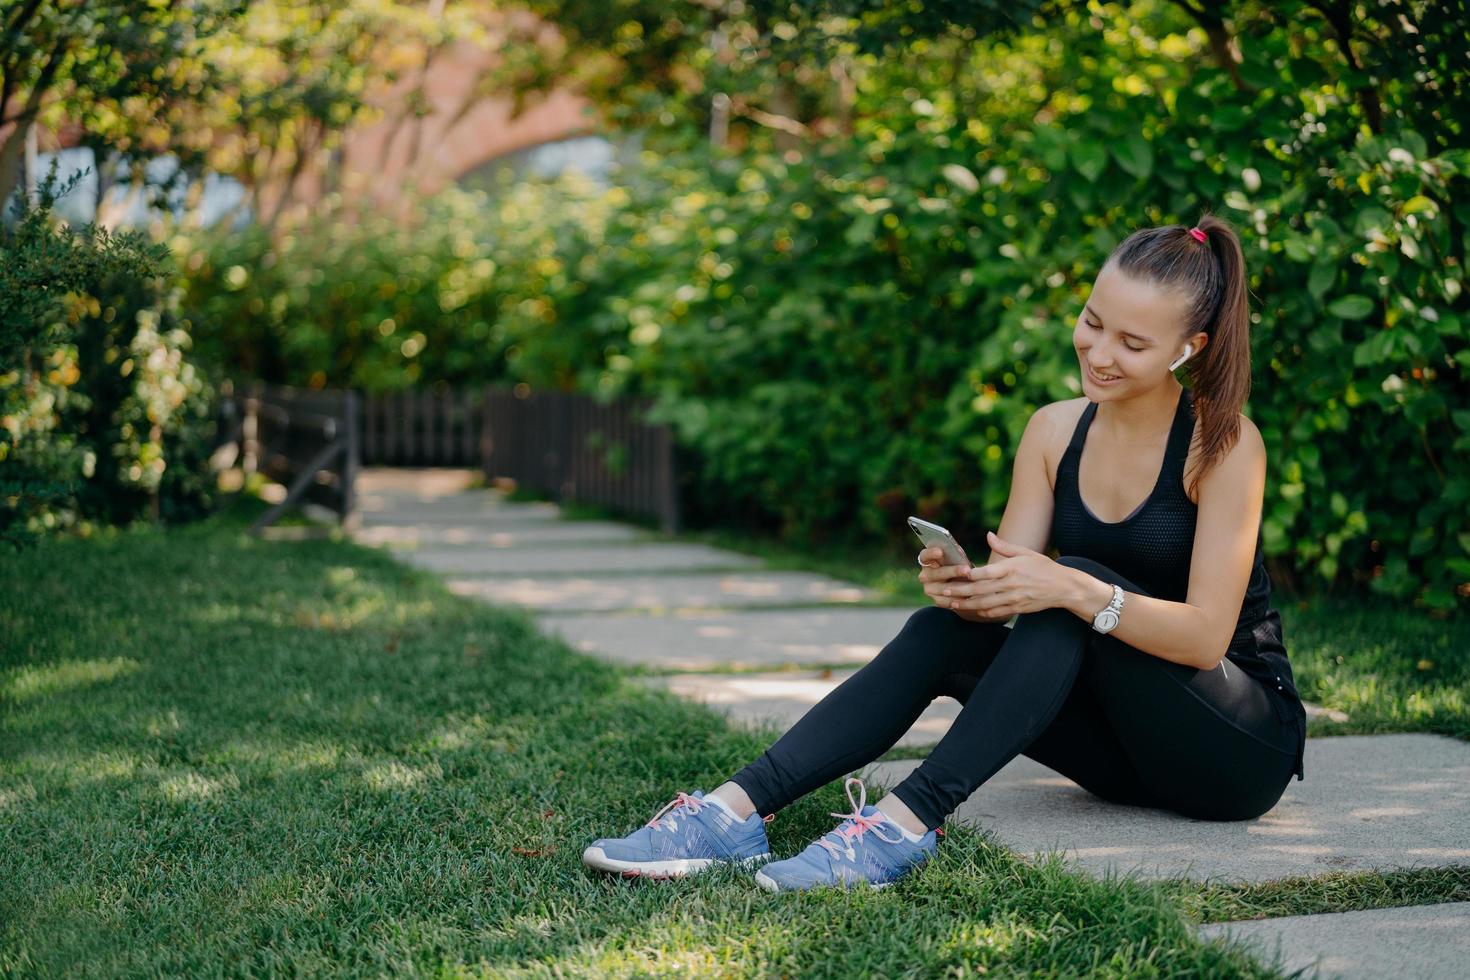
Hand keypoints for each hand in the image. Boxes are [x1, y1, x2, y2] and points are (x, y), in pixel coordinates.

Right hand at [917, 546, 973, 609]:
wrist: (962, 585)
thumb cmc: (960, 565)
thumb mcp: (958, 558)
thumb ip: (958, 553)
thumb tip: (970, 544)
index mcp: (928, 561)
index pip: (924, 556)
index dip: (930, 553)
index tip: (940, 551)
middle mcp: (925, 575)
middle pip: (935, 573)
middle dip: (952, 571)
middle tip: (966, 569)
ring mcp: (929, 589)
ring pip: (942, 589)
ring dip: (956, 587)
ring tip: (971, 585)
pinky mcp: (937, 600)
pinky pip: (946, 601)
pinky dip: (957, 599)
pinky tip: (968, 597)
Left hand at [941, 531, 1073, 617]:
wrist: (1063, 587)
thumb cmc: (1043, 567)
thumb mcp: (1025, 552)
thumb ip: (1004, 547)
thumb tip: (988, 535)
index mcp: (1011, 568)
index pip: (986, 572)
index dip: (969, 575)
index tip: (955, 574)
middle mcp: (1011, 584)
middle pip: (981, 589)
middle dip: (961, 591)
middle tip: (944, 590)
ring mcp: (1014, 598)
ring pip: (986, 603)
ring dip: (967, 604)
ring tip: (952, 603)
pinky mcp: (1018, 608)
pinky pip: (997, 612)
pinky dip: (983, 611)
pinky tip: (972, 610)